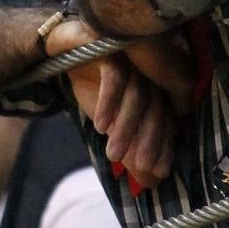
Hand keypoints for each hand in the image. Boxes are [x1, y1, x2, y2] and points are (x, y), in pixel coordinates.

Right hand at [47, 21, 195, 188]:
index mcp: (154, 85)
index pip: (166, 118)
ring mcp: (133, 56)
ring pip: (137, 95)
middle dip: (149, 140)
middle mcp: (149, 70)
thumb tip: (150, 182)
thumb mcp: (109, 120)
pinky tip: (100, 126)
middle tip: (141, 167)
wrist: (62, 47)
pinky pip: (115, 77)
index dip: (164, 145)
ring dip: (126, 127)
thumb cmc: (91, 81)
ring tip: (112, 154)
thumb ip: (128, 146)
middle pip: (156, 108)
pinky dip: (109, 103)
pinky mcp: (113, 45)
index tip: (157, 172)